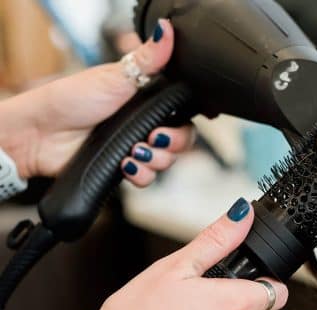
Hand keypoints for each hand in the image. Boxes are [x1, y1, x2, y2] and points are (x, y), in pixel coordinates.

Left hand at [0, 19, 193, 185]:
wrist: (40, 133)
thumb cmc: (71, 99)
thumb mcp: (115, 77)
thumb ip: (147, 59)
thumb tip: (167, 31)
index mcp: (146, 101)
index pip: (182, 115)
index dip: (184, 123)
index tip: (172, 123)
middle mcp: (143, 125)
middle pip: (181, 141)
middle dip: (173, 144)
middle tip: (154, 138)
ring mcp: (135, 147)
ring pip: (166, 162)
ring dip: (155, 160)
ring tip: (133, 152)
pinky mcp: (124, 167)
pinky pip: (147, 179)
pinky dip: (141, 175)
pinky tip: (125, 165)